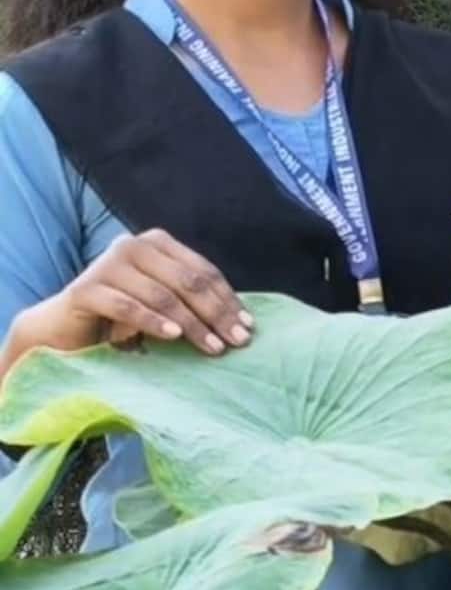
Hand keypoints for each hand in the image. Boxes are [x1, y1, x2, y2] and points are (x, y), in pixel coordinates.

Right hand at [48, 230, 250, 355]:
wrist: (62, 327)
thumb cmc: (121, 315)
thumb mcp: (162, 302)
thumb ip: (192, 300)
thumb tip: (244, 322)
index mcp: (157, 243)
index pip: (203, 271)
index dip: (228, 299)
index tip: (249, 326)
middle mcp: (133, 246)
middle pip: (188, 282)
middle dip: (216, 314)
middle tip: (236, 341)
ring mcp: (107, 264)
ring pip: (163, 295)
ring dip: (192, 324)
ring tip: (212, 347)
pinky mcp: (86, 288)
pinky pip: (128, 306)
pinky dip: (153, 322)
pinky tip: (173, 336)